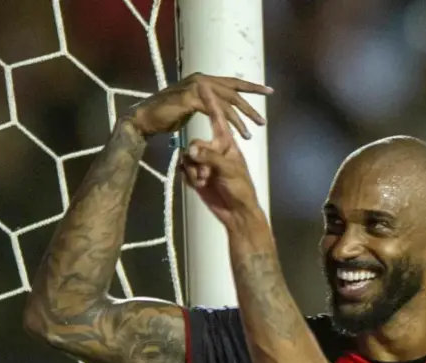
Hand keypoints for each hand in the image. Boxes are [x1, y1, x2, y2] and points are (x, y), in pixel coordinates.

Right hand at [127, 73, 272, 138]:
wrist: (144, 119)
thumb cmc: (165, 116)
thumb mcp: (192, 107)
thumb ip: (207, 105)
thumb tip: (221, 109)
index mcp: (205, 80)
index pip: (233, 83)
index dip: (251, 87)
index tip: (269, 91)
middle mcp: (202, 80)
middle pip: (233, 93)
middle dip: (250, 107)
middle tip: (263, 121)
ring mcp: (197, 87)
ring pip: (225, 104)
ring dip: (238, 121)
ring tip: (250, 134)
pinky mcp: (191, 98)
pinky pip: (213, 110)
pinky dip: (223, 123)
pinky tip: (232, 134)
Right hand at [182, 85, 260, 227]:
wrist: (236, 213)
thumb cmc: (241, 189)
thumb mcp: (228, 170)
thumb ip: (209, 157)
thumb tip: (190, 149)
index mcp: (226, 143)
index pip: (217, 119)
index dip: (211, 103)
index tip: (203, 85)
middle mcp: (214, 148)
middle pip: (195, 143)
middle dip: (198, 159)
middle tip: (207, 175)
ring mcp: (204, 161)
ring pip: (187, 157)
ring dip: (194, 171)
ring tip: (205, 182)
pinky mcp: (196, 174)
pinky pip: (184, 169)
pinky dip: (190, 178)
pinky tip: (199, 186)